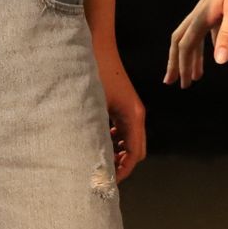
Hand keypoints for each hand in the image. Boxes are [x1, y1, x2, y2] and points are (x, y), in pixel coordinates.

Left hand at [94, 53, 146, 181]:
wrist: (98, 46)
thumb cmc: (96, 73)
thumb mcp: (94, 106)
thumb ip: (96, 133)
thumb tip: (91, 158)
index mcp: (133, 117)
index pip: (135, 155)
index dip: (123, 171)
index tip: (107, 182)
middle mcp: (137, 114)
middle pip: (137, 150)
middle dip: (122, 164)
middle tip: (102, 173)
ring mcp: (132, 109)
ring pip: (131, 141)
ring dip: (119, 152)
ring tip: (99, 159)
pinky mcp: (124, 105)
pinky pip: (124, 130)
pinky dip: (116, 140)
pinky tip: (99, 140)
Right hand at [165, 0, 227, 87]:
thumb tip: (219, 61)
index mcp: (203, 16)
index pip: (186, 45)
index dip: (183, 65)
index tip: (182, 84)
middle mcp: (201, 12)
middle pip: (181, 41)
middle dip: (176, 62)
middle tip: (172, 82)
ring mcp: (208, 8)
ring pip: (192, 35)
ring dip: (190, 55)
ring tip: (195, 75)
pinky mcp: (218, 4)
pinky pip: (204, 29)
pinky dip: (204, 43)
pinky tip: (212, 50)